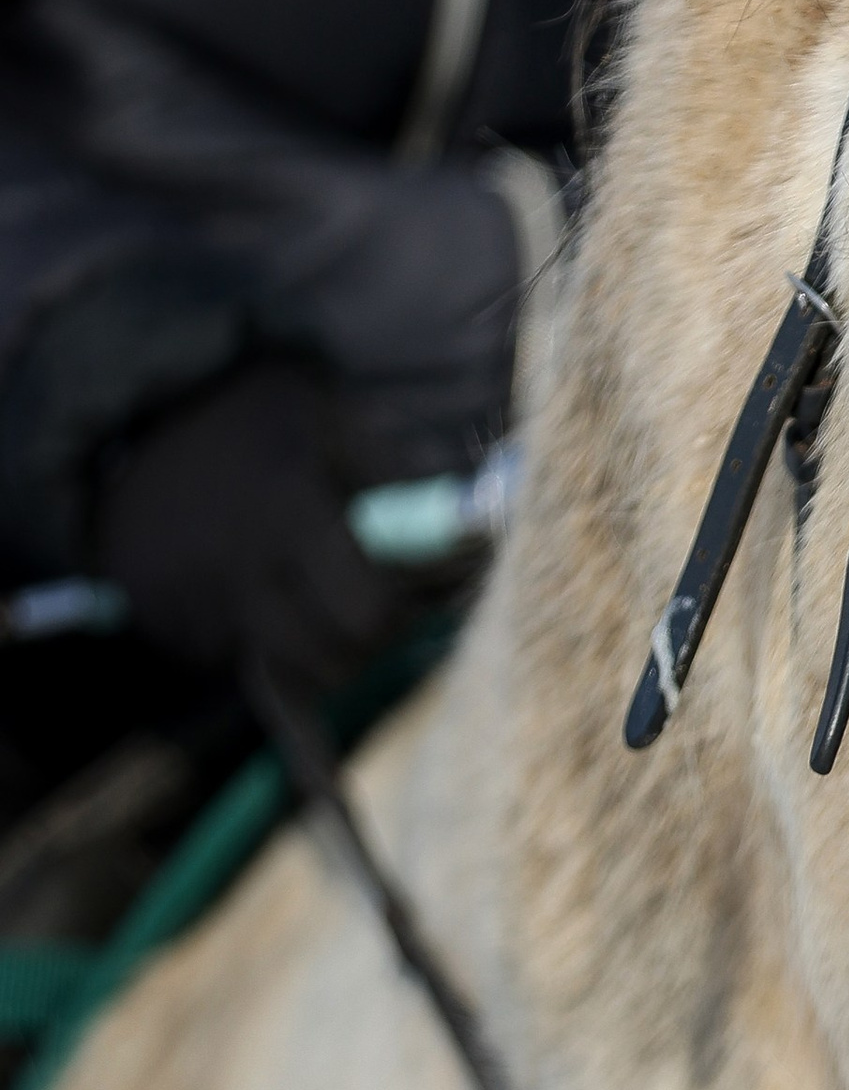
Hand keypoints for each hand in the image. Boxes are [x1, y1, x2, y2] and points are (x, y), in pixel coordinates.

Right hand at [92, 359, 411, 696]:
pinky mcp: (170, 627)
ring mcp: (197, 604)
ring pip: (292, 672)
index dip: (401, 613)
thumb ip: (397, 477)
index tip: (408, 594)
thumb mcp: (331, 417)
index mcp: (289, 508)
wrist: (141, 426)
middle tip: (374, 610)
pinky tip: (268, 598)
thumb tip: (467, 537)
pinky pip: (242, 662)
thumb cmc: (258, 419)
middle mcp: (239, 568)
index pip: (368, 611)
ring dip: (322, 654)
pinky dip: (268, 644)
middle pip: (334, 660)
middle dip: (368, 644)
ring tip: (325, 606)